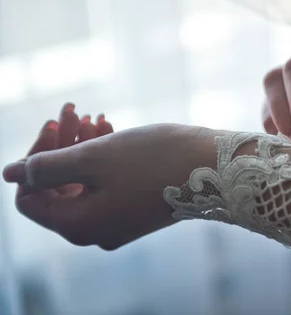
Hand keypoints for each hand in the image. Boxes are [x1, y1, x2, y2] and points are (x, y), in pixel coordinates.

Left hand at [3, 104, 215, 249]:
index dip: (34, 157)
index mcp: (78, 225)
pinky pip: (106, 187)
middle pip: (57, 188)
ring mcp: (118, 223)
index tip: (55, 122)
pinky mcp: (137, 211)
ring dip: (82, 149)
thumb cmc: (154, 159)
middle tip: (75, 112)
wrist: (216, 168)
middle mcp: (95, 231)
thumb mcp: (93, 157)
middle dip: (61, 147)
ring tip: (95, 117)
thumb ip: (45, 166)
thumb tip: (9, 174)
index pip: (30, 195)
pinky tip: (111, 131)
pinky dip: (103, 160)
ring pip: (83, 184)